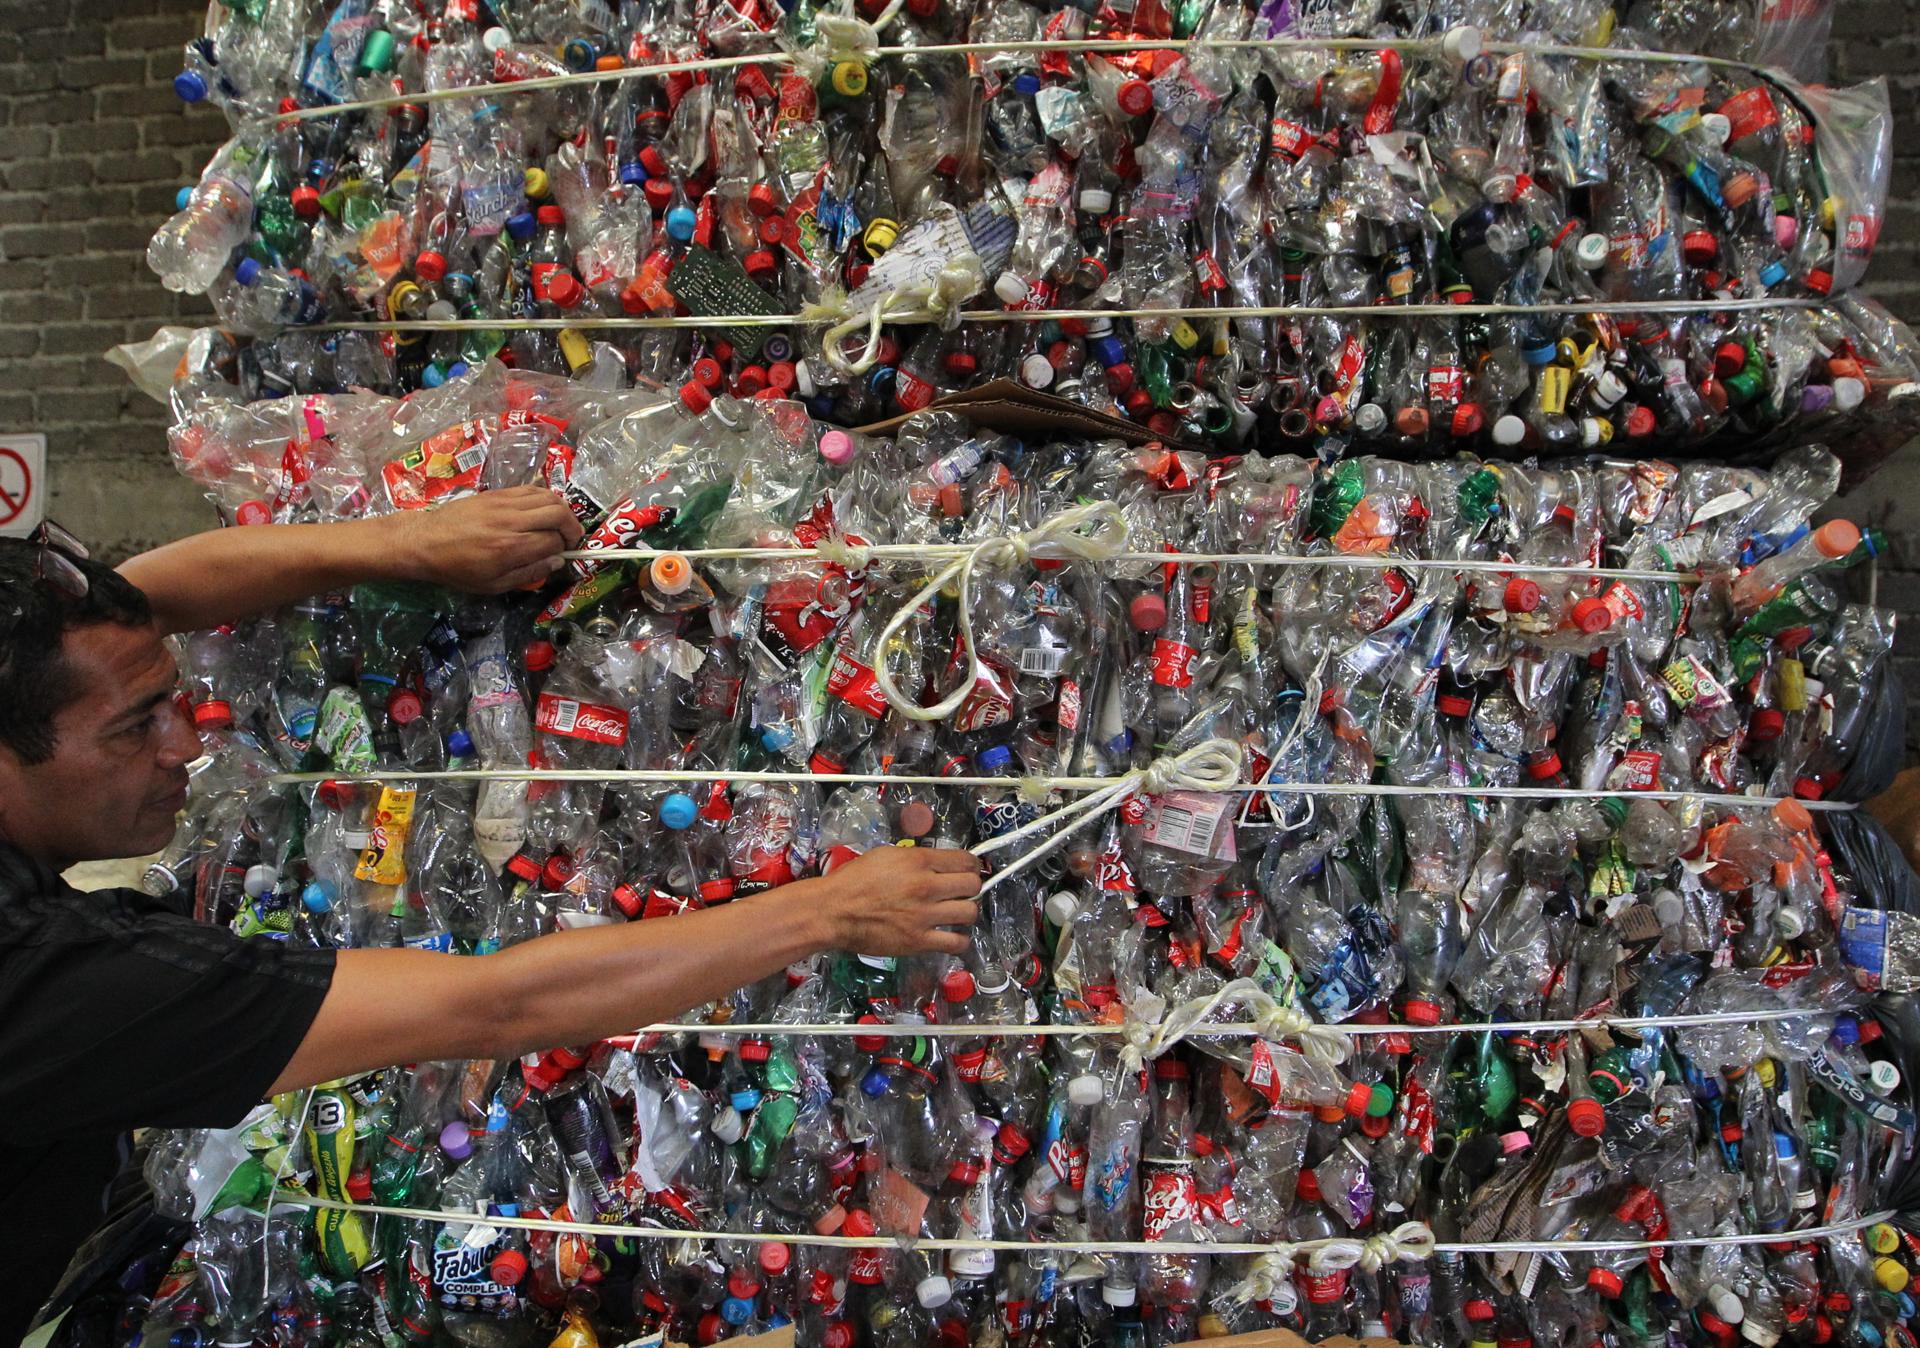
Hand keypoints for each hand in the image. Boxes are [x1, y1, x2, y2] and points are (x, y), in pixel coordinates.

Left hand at [387, 486, 583, 592]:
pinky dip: (545, 498)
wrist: (424, 541)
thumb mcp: (492, 584)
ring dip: (562, 510)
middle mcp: (511, 521)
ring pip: (549, 496)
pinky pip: (531, 489)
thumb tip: (556, 561)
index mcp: (510, 548)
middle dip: (572, 527)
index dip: (564, 549)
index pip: (554, 541)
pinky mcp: (497, 493)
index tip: (562, 555)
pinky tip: (542, 511)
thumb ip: (528, 573)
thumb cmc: (457, 569)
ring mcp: (504, 502)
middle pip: (558, 513)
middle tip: (569, 539)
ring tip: (559, 524)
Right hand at [814, 846, 982, 955]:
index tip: (969, 870)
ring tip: (956, 914)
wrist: (833, 911)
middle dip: (971, 887)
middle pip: (973, 885)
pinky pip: (956, 944)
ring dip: (966, 912)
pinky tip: (952, 936)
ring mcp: (925, 916)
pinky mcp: (919, 942)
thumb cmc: (853, 880)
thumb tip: (937, 864)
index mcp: (918, 861)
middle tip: (961, 892)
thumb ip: (915, 858)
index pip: (965, 860)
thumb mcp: (886, 855)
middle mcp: (926, 887)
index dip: (971, 865)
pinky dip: (959, 940)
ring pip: (970, 913)